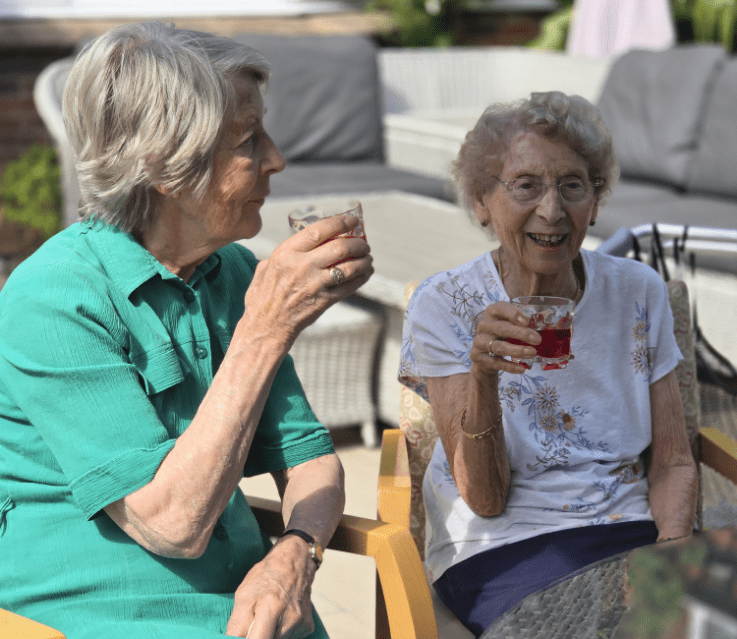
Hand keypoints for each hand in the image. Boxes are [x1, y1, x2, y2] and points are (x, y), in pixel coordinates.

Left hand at [226, 536, 315, 638]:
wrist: (295, 561)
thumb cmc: (266, 576)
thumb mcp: (243, 595)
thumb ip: (236, 625)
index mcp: (270, 609)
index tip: (244, 635)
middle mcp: (290, 619)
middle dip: (257, 636)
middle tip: (254, 624)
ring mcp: (301, 624)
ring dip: (269, 635)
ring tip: (267, 617)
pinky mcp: (307, 626)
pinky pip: (289, 638)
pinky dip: (281, 633)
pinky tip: (280, 617)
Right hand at [243, 214, 372, 346]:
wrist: (265, 326)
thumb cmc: (263, 296)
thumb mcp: (266, 266)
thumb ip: (285, 253)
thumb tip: (304, 241)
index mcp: (286, 252)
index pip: (319, 230)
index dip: (340, 222)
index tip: (353, 220)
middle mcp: (302, 266)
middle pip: (340, 247)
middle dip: (358, 243)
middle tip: (364, 244)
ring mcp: (314, 284)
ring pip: (349, 267)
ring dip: (364, 261)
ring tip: (368, 258)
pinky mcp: (324, 301)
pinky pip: (349, 287)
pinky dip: (361, 278)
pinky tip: (366, 274)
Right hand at [470, 301, 540, 375]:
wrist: (485, 354)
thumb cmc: (503, 335)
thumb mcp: (511, 325)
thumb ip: (523, 324)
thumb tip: (546, 328)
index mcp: (492, 312)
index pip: (501, 308)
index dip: (514, 314)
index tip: (527, 321)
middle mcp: (484, 325)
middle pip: (502, 328)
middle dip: (521, 334)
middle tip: (537, 339)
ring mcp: (479, 341)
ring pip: (498, 346)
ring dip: (517, 350)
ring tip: (532, 353)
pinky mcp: (477, 356)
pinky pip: (495, 362)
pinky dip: (510, 366)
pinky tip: (522, 368)